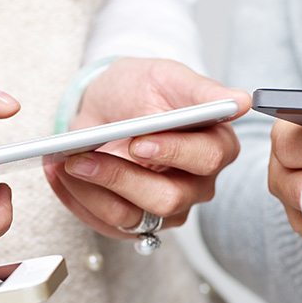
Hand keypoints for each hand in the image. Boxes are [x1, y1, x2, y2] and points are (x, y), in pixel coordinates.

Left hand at [44, 58, 249, 237]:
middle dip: (120, 178)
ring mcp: (167, 208)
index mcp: (217, 146)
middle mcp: (197, 184)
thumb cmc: (145, 89)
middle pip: (168, 198)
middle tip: (84, 157)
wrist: (110, 103)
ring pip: (134, 217)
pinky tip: (60, 175)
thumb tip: (241, 101)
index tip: (140, 142)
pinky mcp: (136, 222)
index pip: (206, 159)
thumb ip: (204, 91)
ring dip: (92, 192)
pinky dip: (77, 201)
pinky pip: (106, 224)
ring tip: (66, 164)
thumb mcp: (169, 78)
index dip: (173, 153)